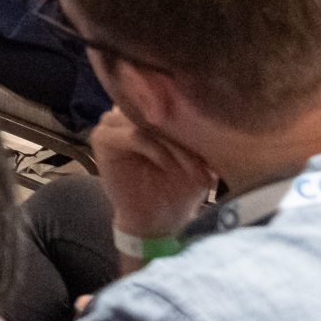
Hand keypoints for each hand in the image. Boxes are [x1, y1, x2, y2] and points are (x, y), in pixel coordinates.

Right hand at [88, 108, 214, 246]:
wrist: (157, 219)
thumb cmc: (179, 186)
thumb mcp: (198, 156)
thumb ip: (200, 132)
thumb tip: (215, 109)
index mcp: (151, 109)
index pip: (174, 101)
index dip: (197, 121)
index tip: (219, 147)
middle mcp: (128, 110)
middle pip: (163, 112)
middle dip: (188, 139)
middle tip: (208, 167)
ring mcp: (112, 122)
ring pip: (150, 123)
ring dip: (174, 147)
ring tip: (192, 171)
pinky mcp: (102, 138)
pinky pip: (134, 137)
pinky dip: (157, 152)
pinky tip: (169, 168)